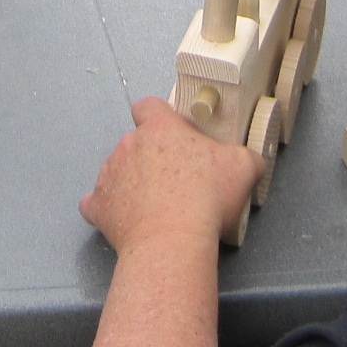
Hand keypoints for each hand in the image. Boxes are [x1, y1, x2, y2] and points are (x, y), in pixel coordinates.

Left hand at [80, 97, 258, 253]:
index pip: (149, 106)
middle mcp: (129, 144)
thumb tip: (250, 163)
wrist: (173, 240)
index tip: (172, 133)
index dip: (158, 116)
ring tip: (155, 206)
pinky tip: (125, 220)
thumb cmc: (205, 199)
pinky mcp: (98, 206)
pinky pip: (96, 203)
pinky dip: (108, 210)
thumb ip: (245, 157)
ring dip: (131, 183)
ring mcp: (109, 174)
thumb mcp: (243, 168)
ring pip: (117, 171)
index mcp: (160, 128)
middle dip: (151, 157)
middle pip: (135, 142)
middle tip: (175, 180)